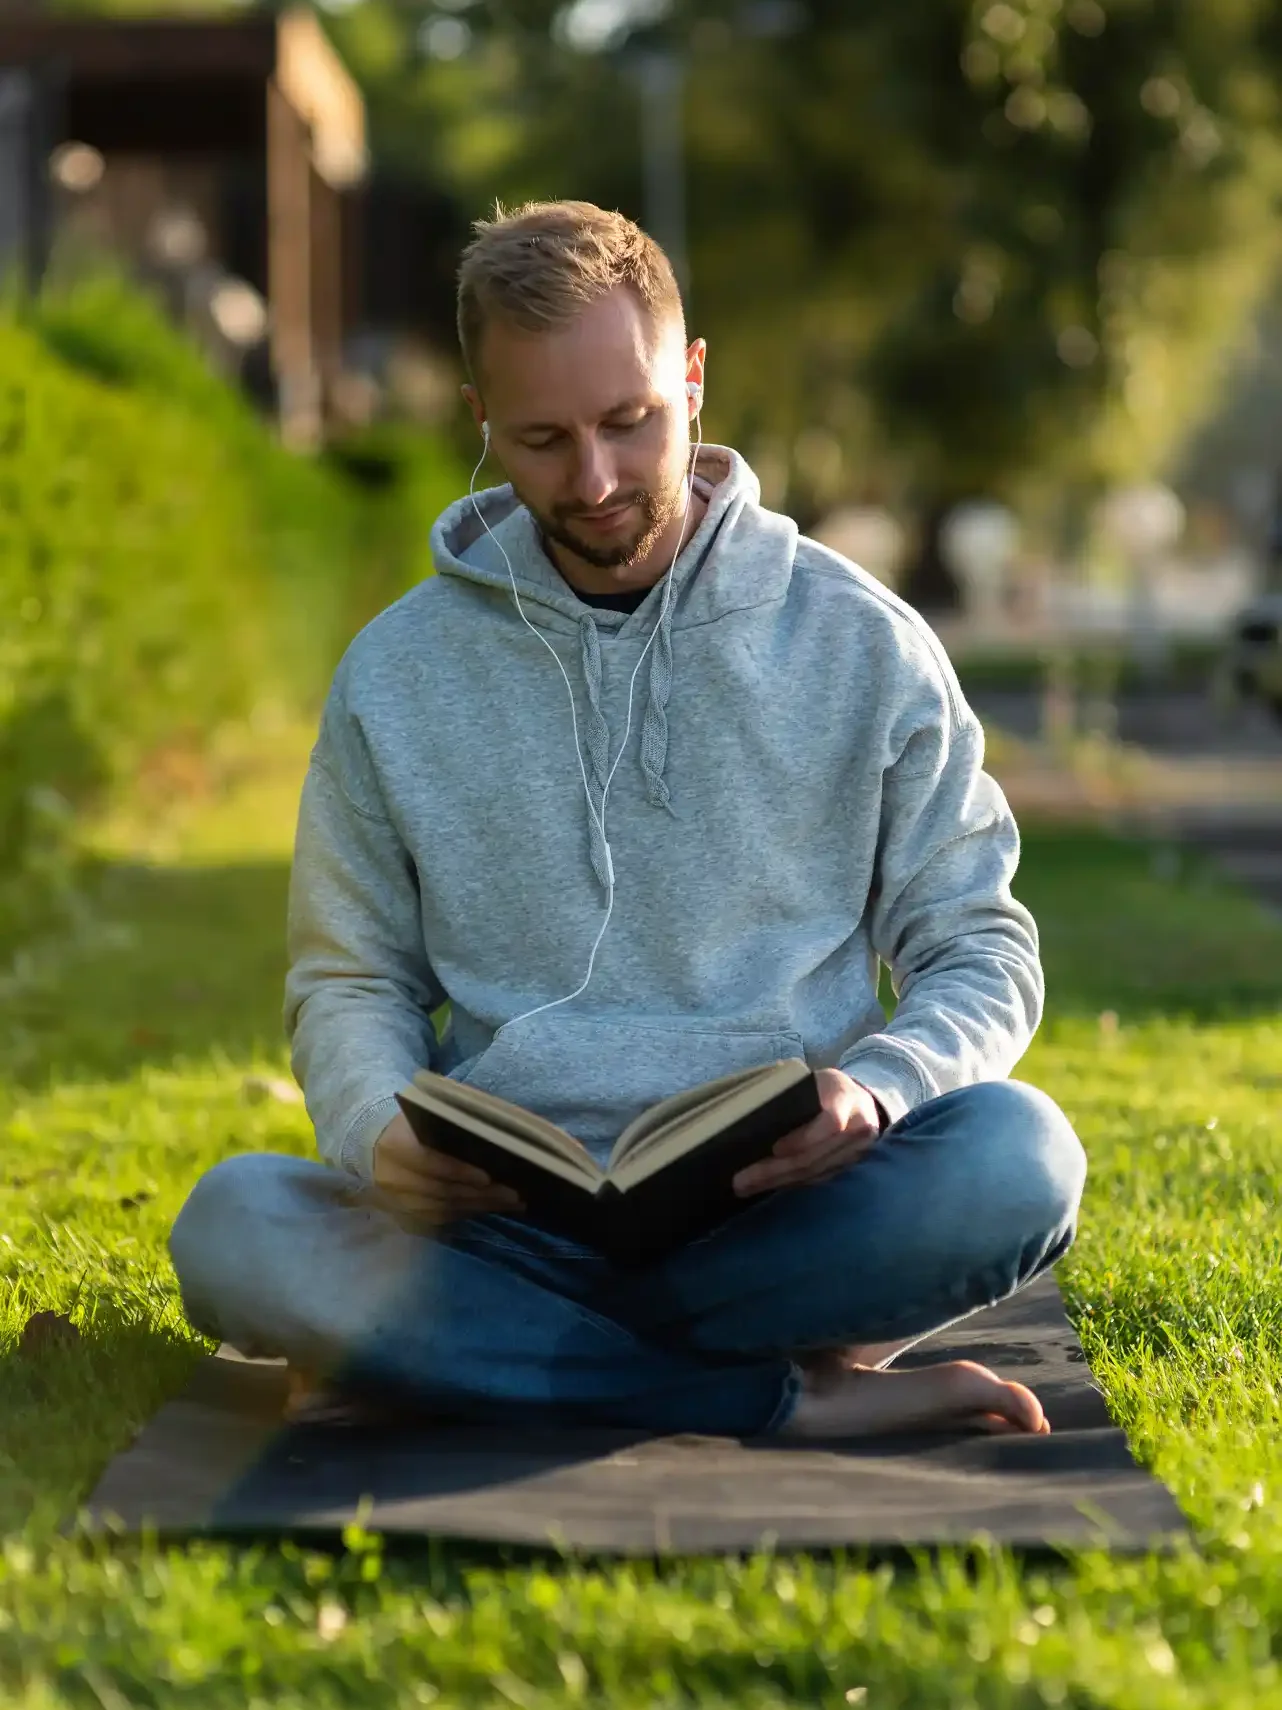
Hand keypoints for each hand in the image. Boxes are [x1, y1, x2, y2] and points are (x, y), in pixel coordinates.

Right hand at [371, 1110, 523, 1224]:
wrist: (374, 1143)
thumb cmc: (411, 1123)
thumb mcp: (425, 1114)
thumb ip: (452, 1122)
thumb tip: (495, 1129)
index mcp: (395, 1146)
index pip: (429, 1163)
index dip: (459, 1172)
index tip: (488, 1177)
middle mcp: (393, 1178)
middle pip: (442, 1191)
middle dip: (480, 1194)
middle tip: (514, 1194)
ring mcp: (398, 1201)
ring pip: (445, 1208)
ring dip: (480, 1207)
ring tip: (512, 1203)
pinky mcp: (407, 1214)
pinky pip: (442, 1217)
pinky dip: (469, 1213)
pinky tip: (492, 1208)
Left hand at [732, 1069, 881, 1196]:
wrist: (863, 1102)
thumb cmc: (828, 1086)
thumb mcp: (816, 1079)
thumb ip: (795, 1094)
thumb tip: (751, 1110)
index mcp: (846, 1098)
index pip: (831, 1123)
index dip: (803, 1139)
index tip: (775, 1148)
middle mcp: (857, 1128)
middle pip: (814, 1156)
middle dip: (775, 1170)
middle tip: (741, 1180)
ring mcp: (854, 1152)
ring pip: (812, 1172)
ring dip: (777, 1182)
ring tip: (746, 1187)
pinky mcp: (846, 1168)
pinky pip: (815, 1179)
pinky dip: (789, 1183)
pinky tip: (767, 1186)